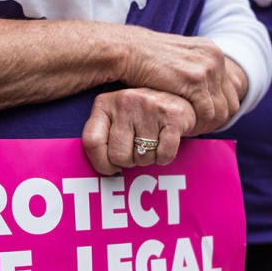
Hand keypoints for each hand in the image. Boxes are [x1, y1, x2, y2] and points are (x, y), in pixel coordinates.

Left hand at [81, 87, 196, 175]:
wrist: (179, 99)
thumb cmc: (140, 116)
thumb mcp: (115, 119)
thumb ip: (103, 138)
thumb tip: (105, 171)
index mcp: (104, 104)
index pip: (92, 142)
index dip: (101, 163)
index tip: (111, 168)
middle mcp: (125, 101)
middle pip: (118, 156)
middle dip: (129, 161)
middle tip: (136, 150)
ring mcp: (149, 107)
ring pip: (142, 157)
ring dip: (148, 158)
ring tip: (152, 142)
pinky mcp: (173, 115)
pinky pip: (164, 155)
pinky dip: (164, 157)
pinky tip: (164, 144)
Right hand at [118, 29, 245, 134]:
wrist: (128, 50)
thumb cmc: (144, 59)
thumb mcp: (177, 59)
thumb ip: (192, 71)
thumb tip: (201, 92)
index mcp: (211, 51)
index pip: (230, 90)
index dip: (218, 109)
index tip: (202, 120)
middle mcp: (214, 57)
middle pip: (230, 101)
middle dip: (216, 120)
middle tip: (198, 129)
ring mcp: (206, 68)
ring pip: (221, 110)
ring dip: (207, 125)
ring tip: (190, 130)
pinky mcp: (195, 80)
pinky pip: (208, 112)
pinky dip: (199, 124)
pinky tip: (185, 127)